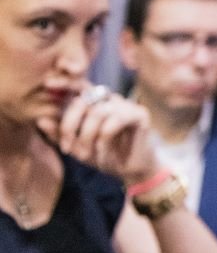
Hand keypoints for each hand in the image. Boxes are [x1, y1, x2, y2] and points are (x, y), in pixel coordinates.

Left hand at [38, 85, 158, 183]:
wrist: (130, 171)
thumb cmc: (104, 155)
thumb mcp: (77, 147)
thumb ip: (60, 135)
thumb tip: (41, 120)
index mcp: (96, 103)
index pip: (79, 85)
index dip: (65, 82)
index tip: (47, 84)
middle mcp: (111, 100)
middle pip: (83, 100)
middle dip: (70, 126)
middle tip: (68, 150)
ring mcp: (126, 105)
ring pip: (98, 112)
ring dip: (87, 137)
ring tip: (87, 156)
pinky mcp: (140, 114)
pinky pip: (115, 120)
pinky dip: (104, 139)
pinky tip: (103, 152)